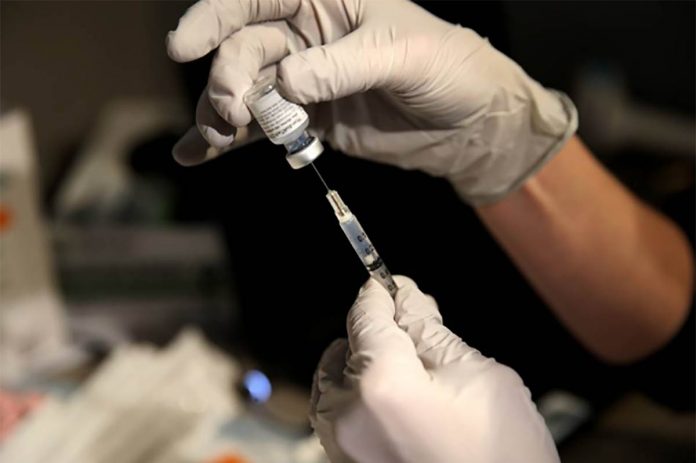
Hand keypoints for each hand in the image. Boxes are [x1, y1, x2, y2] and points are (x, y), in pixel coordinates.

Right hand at [167, 0, 575, 203]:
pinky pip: (262, 128)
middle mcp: (307, 36)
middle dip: (228, 80)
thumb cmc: (448, 68)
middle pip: (244, 50)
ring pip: (246, 91)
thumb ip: (342, 66)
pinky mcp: (309, 120)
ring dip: (221, 115)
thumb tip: (287, 84)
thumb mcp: (402, 55)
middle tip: (234, 112)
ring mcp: (305, 81)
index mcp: (326, 1)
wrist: (471, 125)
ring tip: (213, 140)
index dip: (214, 18)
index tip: (183, 47)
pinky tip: (197, 154)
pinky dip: (230, 141)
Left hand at [310, 276, 558, 462]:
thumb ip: (430, 331)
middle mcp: (349, 418)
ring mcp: (342, 448)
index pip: (366, 319)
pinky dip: (362, 396)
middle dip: (376, 334)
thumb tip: (405, 297)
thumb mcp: (478, 376)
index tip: (387, 283)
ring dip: (365, 365)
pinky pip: (340, 413)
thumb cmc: (502, 459)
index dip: (379, 294)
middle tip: (415, 334)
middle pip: (346, 348)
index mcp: (382, 387)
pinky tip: (401, 402)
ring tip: (413, 375)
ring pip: (335, 381)